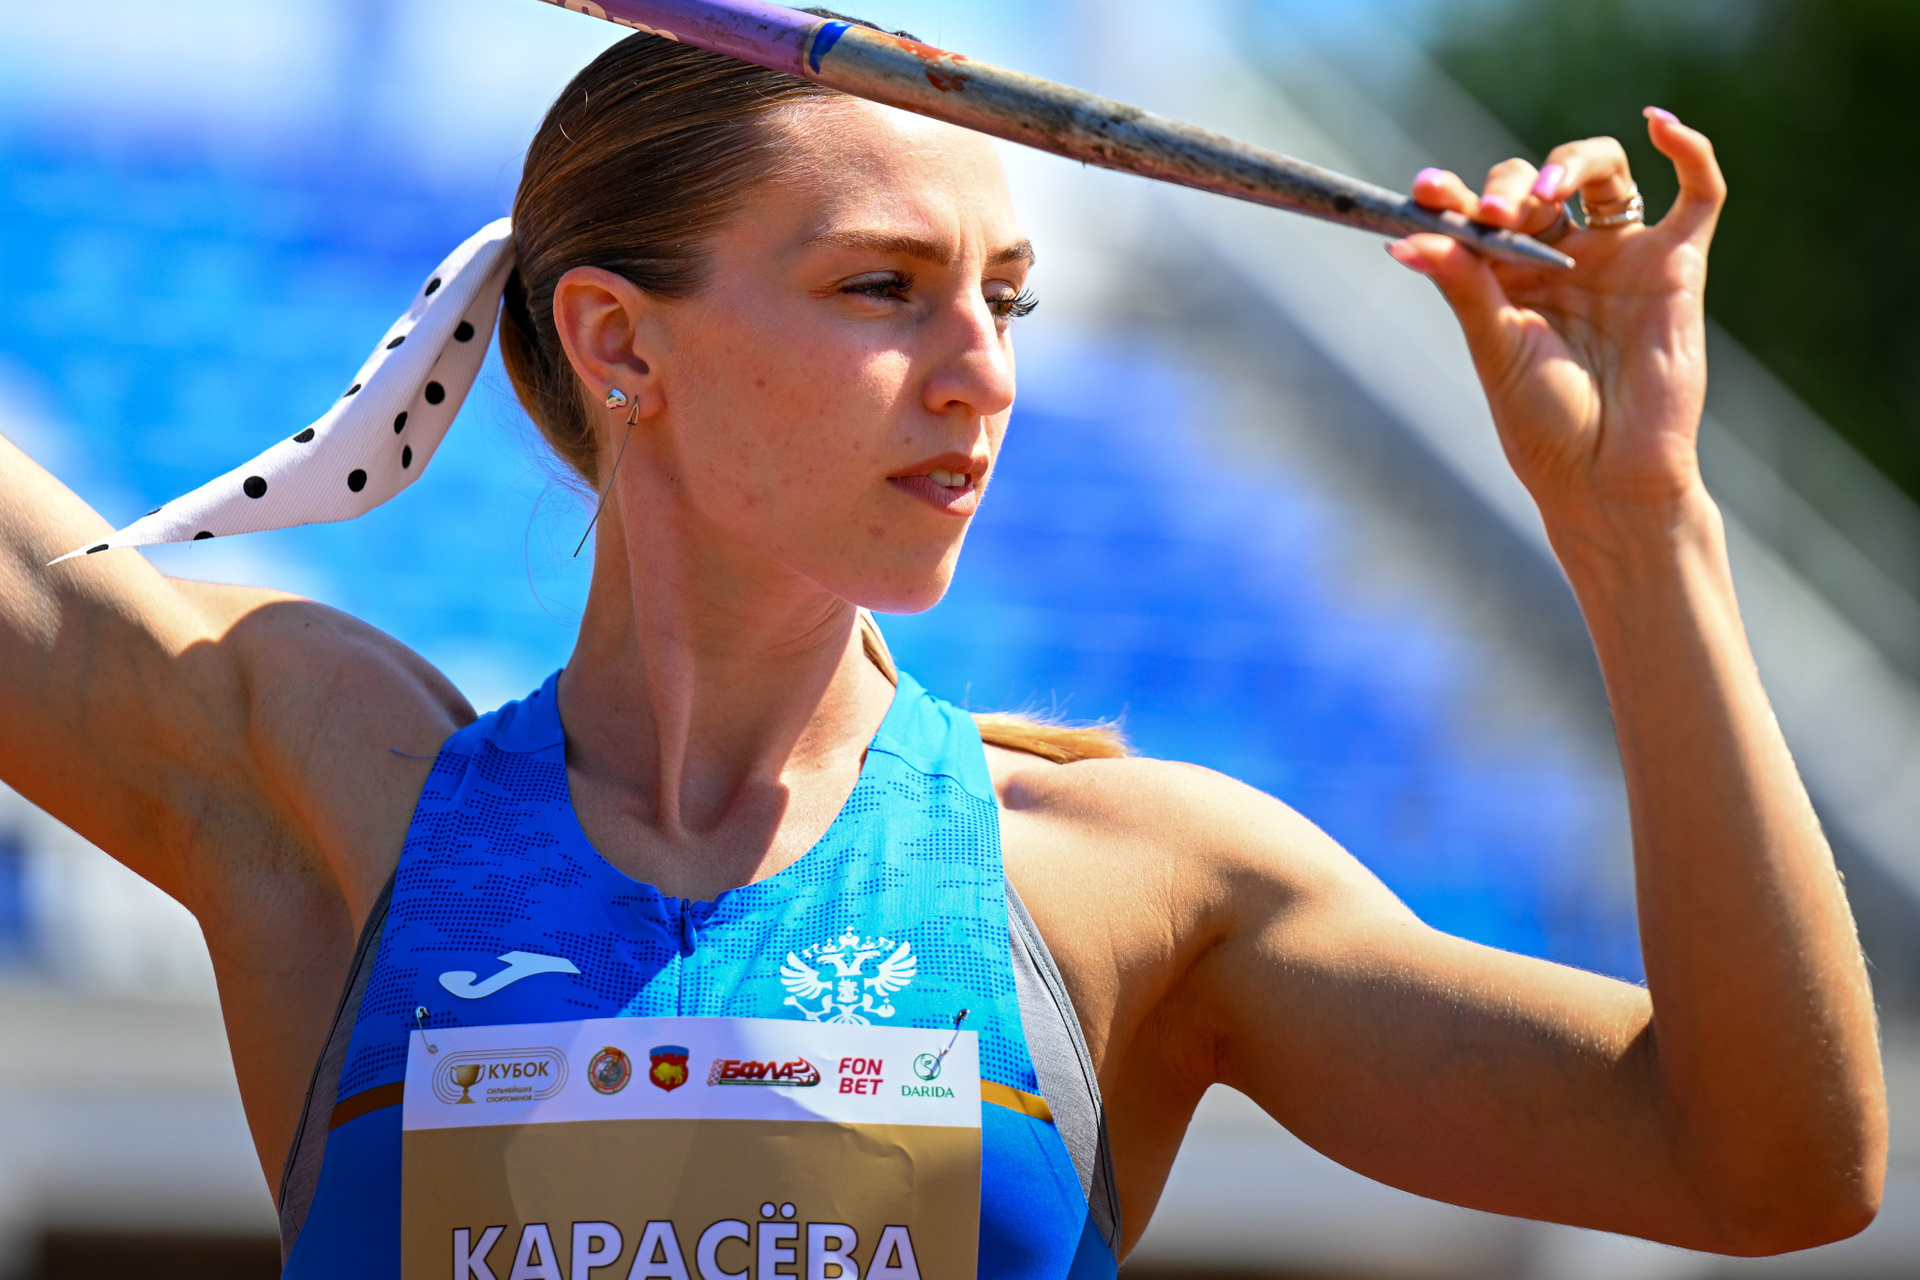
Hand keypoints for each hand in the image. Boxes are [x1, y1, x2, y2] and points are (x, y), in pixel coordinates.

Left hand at [1391, 109, 1725, 532]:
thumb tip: (1406, 239)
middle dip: (1509, 189)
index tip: (1424, 191)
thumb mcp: (1494, 347)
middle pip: (1536, 184)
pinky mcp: (1676, 264)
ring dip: (1570, 164)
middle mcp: (1563, 257)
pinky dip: (1689, 149)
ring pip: (1604, 171)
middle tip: (1494, 216)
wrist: (1605, 475)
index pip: (1481, 213)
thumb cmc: (1544, 424)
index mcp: (1508, 277)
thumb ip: (1462, 284)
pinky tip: (1659, 124)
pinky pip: (1699, 192)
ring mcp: (1619, 256)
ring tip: (1542, 195)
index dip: (1455, 196)